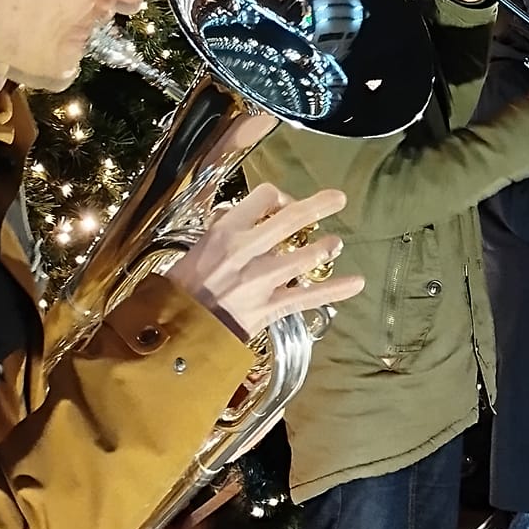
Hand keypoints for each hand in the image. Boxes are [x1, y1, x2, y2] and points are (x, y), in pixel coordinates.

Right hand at [167, 184, 360, 339]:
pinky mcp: (269, 307)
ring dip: (326, 248)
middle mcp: (246, 250)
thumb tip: (239, 216)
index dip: (279, 196)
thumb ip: (222, 232)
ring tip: (336, 243)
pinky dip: (335, 290)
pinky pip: (308, 297)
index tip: (284, 203)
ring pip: (304, 256)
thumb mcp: (195, 248)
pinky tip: (356, 282)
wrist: (172, 332)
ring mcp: (260, 280)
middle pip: (291, 218)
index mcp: (224, 231)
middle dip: (319, 205)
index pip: (263, 197)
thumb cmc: (178, 290)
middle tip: (338, 198)